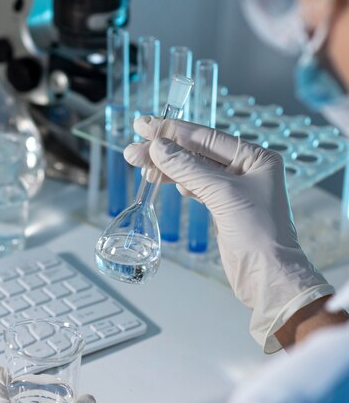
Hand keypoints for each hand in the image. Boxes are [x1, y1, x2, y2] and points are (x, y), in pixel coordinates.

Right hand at [125, 116, 333, 352]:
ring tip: (139, 164)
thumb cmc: (260, 234)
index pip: (207, 137)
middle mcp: (246, 170)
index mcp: (255, 158)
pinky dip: (178, 182)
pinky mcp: (223, 208)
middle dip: (164, 151)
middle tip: (133, 149)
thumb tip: (159, 147)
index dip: (174, 131)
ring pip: (193, 170)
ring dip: (166, 168)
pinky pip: (196, 187)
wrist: (267, 276)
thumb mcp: (223, 193)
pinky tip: (164, 178)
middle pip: (196, 153)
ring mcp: (234, 189)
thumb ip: (188, 168)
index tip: (146, 126)